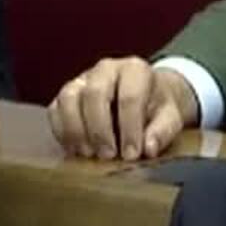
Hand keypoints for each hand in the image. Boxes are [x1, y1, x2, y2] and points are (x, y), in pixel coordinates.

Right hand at [49, 57, 198, 160]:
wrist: (147, 96)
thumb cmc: (158, 106)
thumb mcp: (171, 117)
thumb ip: (163, 131)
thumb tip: (149, 148)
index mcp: (135, 70)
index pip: (129, 96)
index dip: (129, 128)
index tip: (131, 155)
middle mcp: (106, 69)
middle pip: (94, 94)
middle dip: (100, 129)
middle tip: (108, 156)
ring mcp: (83, 79)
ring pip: (68, 98)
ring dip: (76, 130)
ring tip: (88, 154)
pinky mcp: (67, 95)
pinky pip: (54, 109)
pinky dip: (61, 131)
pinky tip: (74, 150)